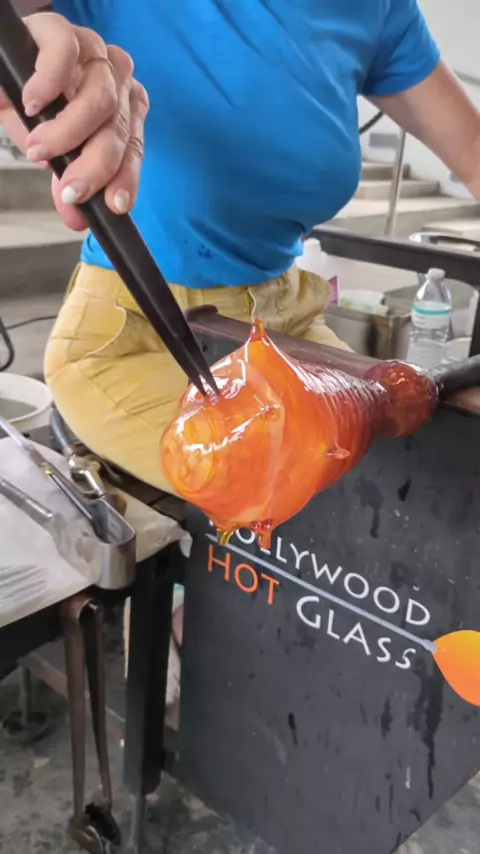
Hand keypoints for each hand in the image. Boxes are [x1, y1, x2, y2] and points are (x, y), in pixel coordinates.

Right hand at [0, 12, 148, 229]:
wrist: (1, 71)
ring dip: (69, 132)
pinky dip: (50, 82)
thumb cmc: (30, 106)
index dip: (126, 178)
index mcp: (123, 107)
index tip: (113, 205)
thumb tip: (76, 218)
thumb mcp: (52, 151)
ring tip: (39, 149)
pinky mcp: (60, 29)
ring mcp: (91, 50)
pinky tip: (33, 104)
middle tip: (69, 188)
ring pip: (100, 95)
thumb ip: (68, 180)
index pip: (133, 146)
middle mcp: (114, 78)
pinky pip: (66, 52)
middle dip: (95, 165)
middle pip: (118, 127)